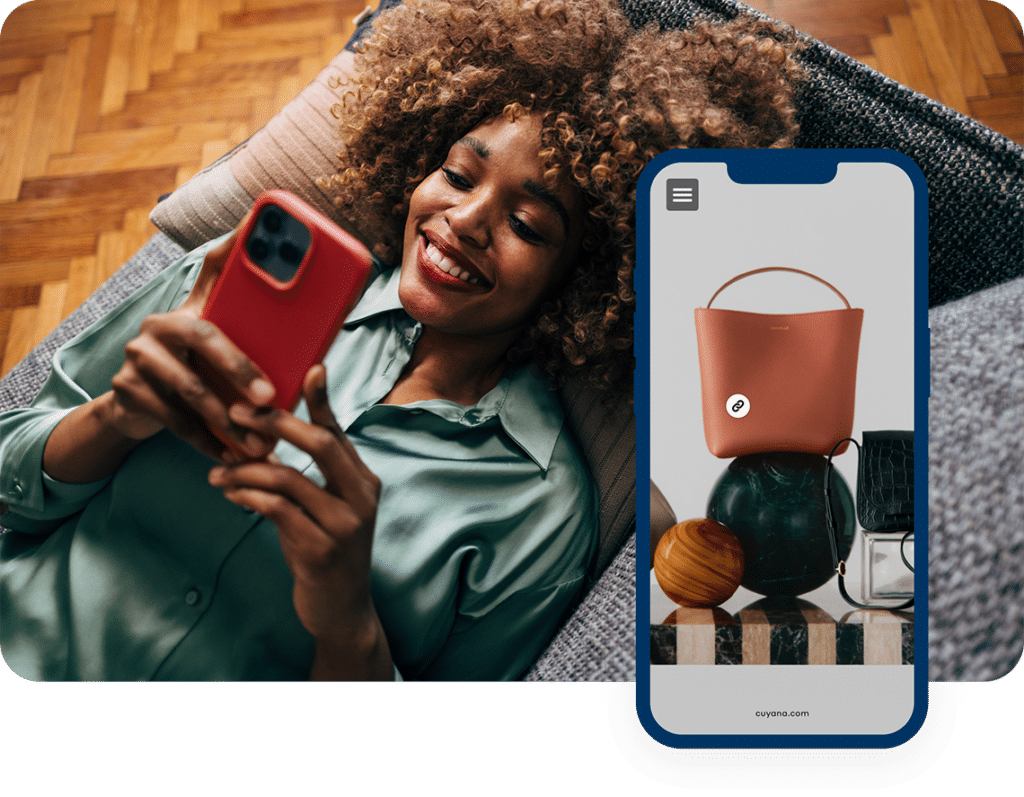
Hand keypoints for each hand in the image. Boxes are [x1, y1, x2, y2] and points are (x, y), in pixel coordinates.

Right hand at [106, 225, 277, 461]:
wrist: (140, 411)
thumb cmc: (202, 378)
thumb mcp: (227, 360)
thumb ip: (258, 349)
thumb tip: (316, 358)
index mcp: (194, 307)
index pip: (214, 268)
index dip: (235, 244)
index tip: (257, 222)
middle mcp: (162, 322)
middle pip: (205, 336)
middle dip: (241, 369)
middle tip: (271, 399)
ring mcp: (138, 353)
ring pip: (191, 388)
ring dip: (229, 422)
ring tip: (261, 444)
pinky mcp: (126, 388)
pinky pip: (175, 419)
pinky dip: (208, 442)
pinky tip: (232, 457)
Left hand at [207, 365, 391, 679]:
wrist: (342, 610)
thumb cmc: (326, 552)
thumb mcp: (325, 510)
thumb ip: (309, 477)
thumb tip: (266, 441)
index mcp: (364, 481)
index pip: (340, 432)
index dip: (324, 399)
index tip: (311, 368)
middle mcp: (362, 497)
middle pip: (321, 443)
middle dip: (275, 424)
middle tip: (235, 415)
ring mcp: (345, 524)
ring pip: (288, 478)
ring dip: (245, 470)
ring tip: (218, 471)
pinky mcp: (321, 549)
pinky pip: (276, 509)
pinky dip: (247, 496)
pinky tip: (230, 493)